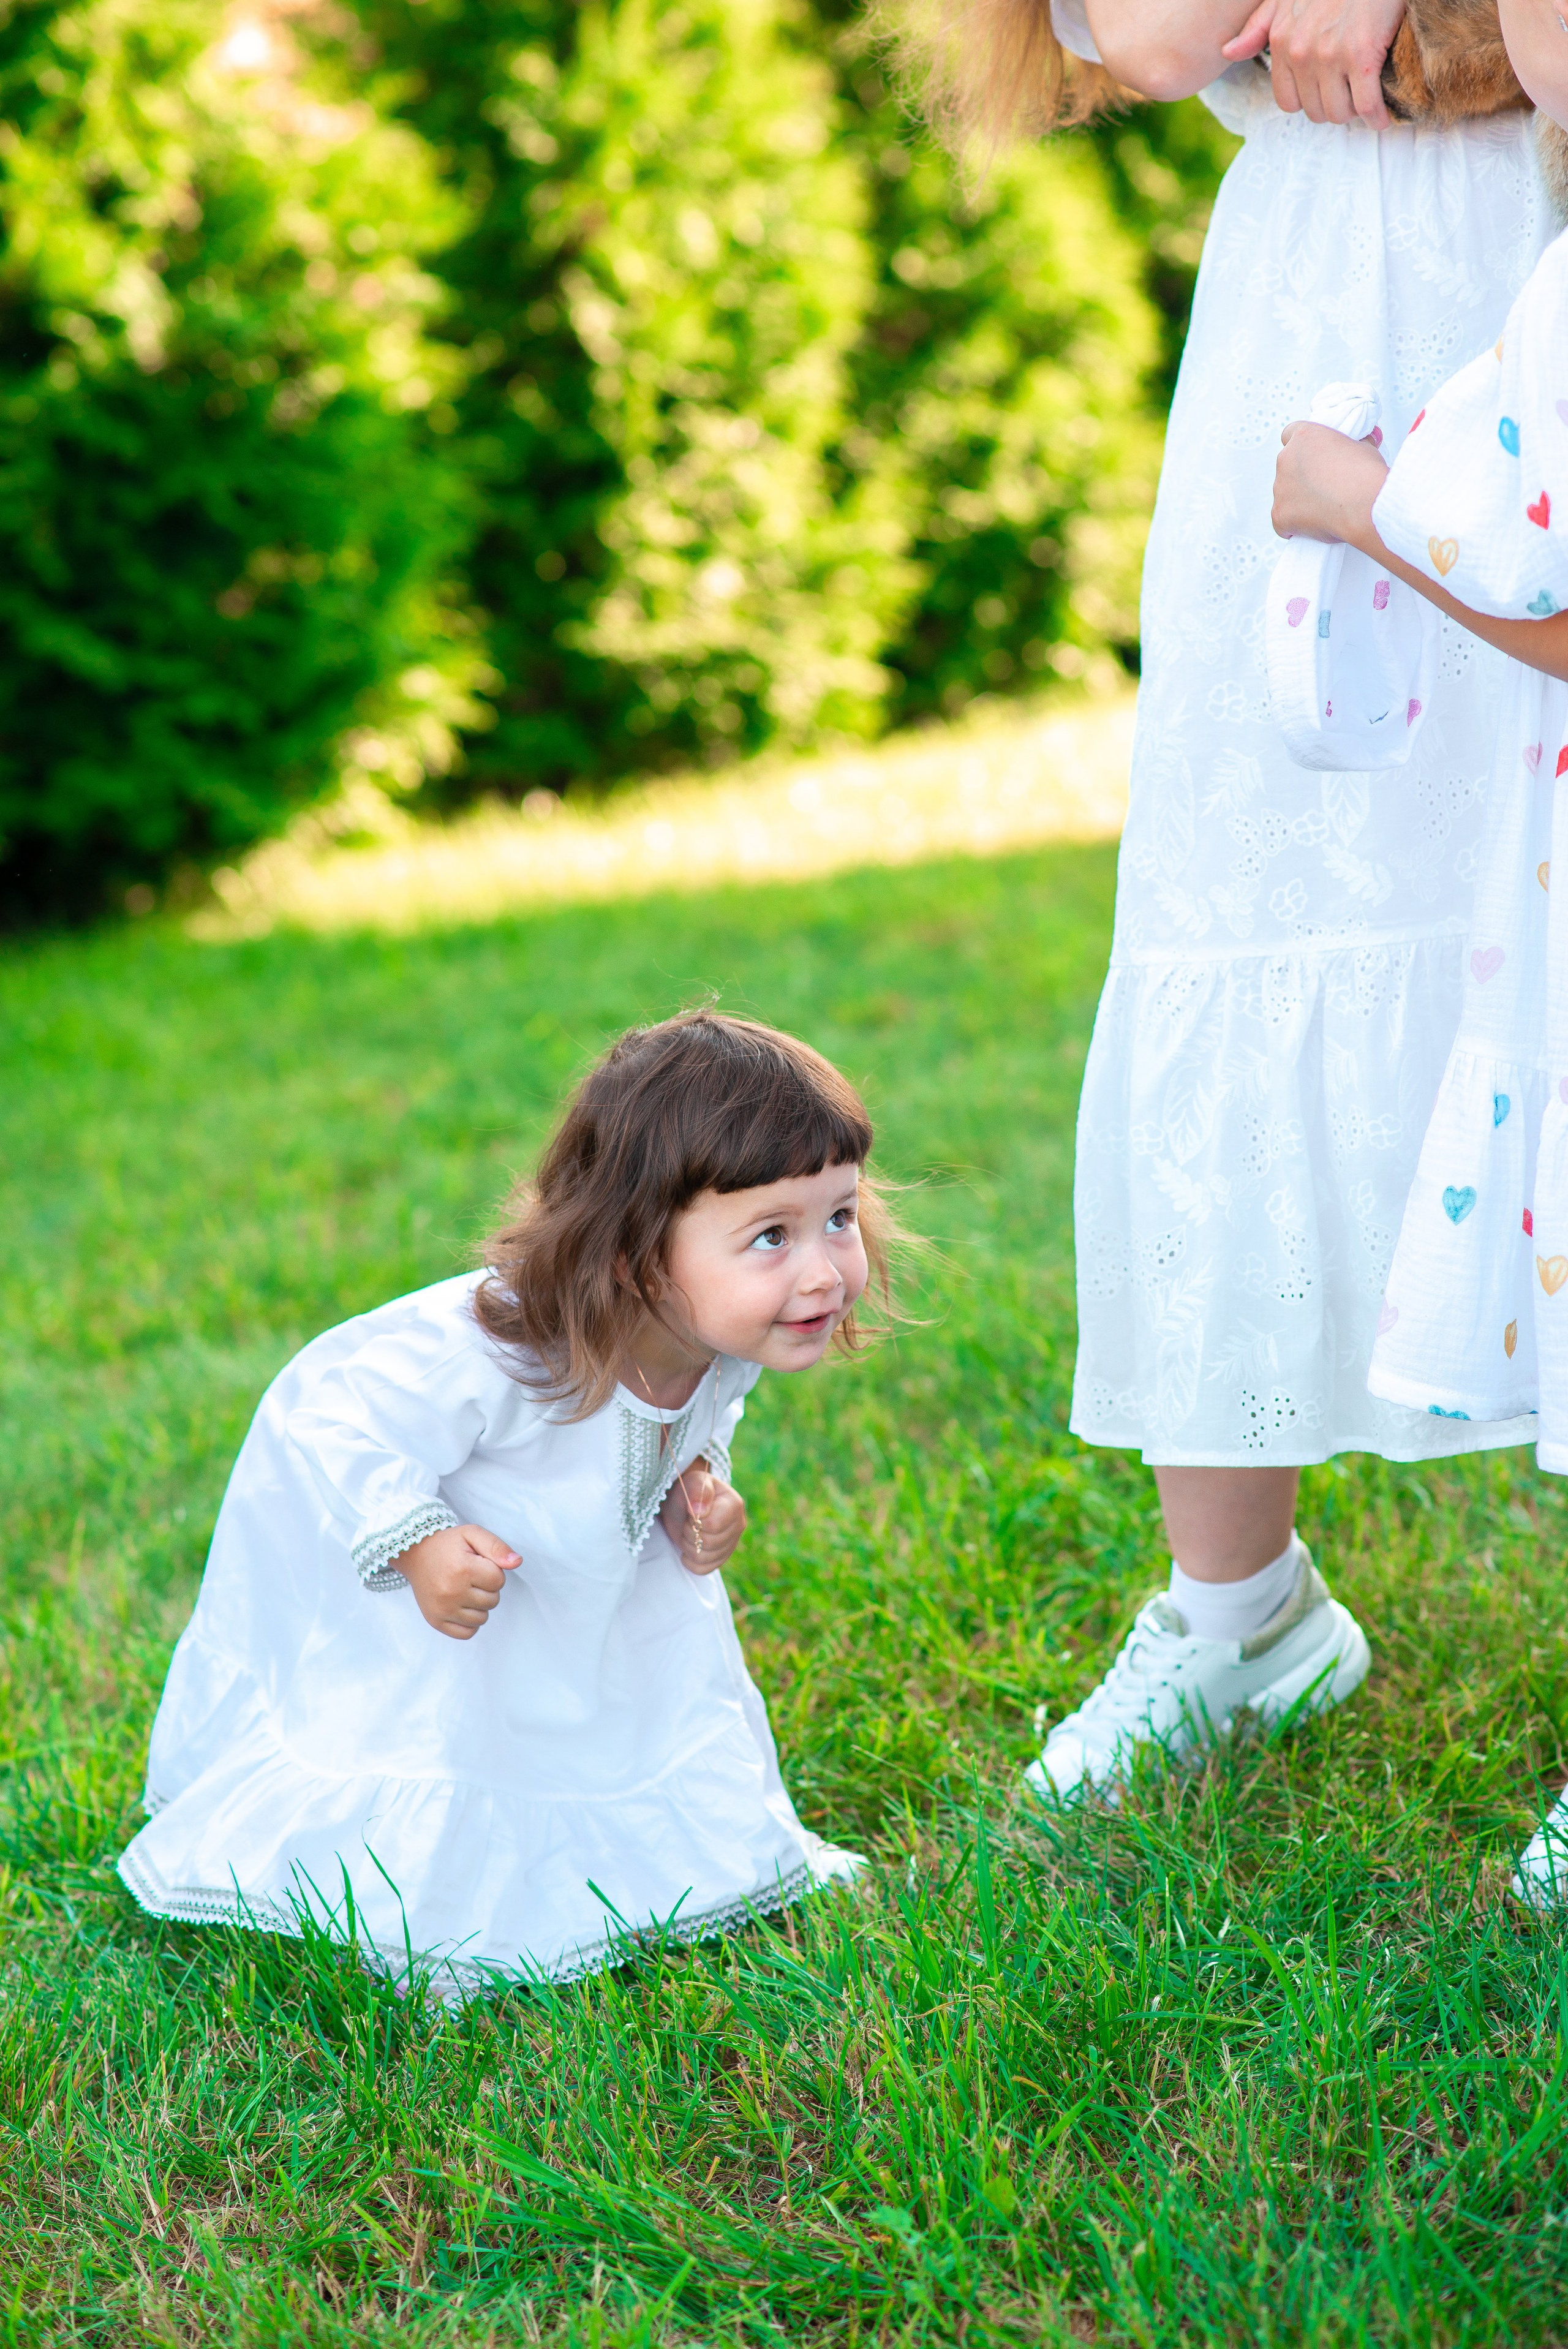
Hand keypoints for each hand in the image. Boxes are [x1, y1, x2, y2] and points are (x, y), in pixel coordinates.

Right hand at [397, 1521, 520, 1639]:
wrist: (416, 1554)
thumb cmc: (448, 1544)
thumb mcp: (473, 1534)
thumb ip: (497, 1547)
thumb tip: (517, 1562)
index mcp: (463, 1569)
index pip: (499, 1580)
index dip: (493, 1571)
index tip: (478, 1563)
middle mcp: (451, 1592)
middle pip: (492, 1601)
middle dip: (487, 1588)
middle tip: (470, 1576)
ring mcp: (442, 1609)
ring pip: (482, 1618)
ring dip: (480, 1605)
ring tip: (465, 1588)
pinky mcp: (435, 1621)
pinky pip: (467, 1632)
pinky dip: (469, 1622)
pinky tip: (462, 1605)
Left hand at [659, 1460, 746, 1575]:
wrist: (684, 1503)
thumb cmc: (690, 1490)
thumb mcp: (692, 1482)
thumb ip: (697, 1490)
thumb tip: (700, 1510)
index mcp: (735, 1505)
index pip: (713, 1525)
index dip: (696, 1521)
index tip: (691, 1510)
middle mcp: (738, 1525)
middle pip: (709, 1543)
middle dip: (690, 1533)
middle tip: (688, 1521)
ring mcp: (731, 1544)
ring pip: (704, 1558)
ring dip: (688, 1546)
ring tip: (689, 1531)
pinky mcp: (720, 1558)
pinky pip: (703, 1569)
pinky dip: (690, 1561)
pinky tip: (689, 1547)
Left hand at [1223, 0, 1403, 126]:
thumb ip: (1257, 28)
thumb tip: (1227, 52)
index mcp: (1282, 42)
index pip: (1288, 102)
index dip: (1309, 101)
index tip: (1325, 91)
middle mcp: (1302, 53)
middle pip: (1315, 112)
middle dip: (1333, 107)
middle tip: (1349, 95)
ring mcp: (1331, 56)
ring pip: (1339, 113)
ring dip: (1354, 113)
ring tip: (1364, 99)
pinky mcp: (1361, 57)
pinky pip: (1366, 106)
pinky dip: (1377, 117)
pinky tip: (1382, 117)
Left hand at [1272, 418, 1387, 547]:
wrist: (1365, 504)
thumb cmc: (1366, 474)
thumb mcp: (1363, 447)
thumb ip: (1350, 447)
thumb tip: (1361, 444)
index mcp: (1303, 436)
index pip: (1290, 435)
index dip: (1302, 449)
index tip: (1312, 458)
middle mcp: (1286, 460)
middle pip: (1287, 467)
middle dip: (1300, 476)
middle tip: (1322, 486)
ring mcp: (1280, 488)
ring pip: (1284, 495)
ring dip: (1297, 501)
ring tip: (1323, 508)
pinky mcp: (1279, 515)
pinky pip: (1281, 522)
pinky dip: (1293, 525)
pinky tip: (1311, 526)